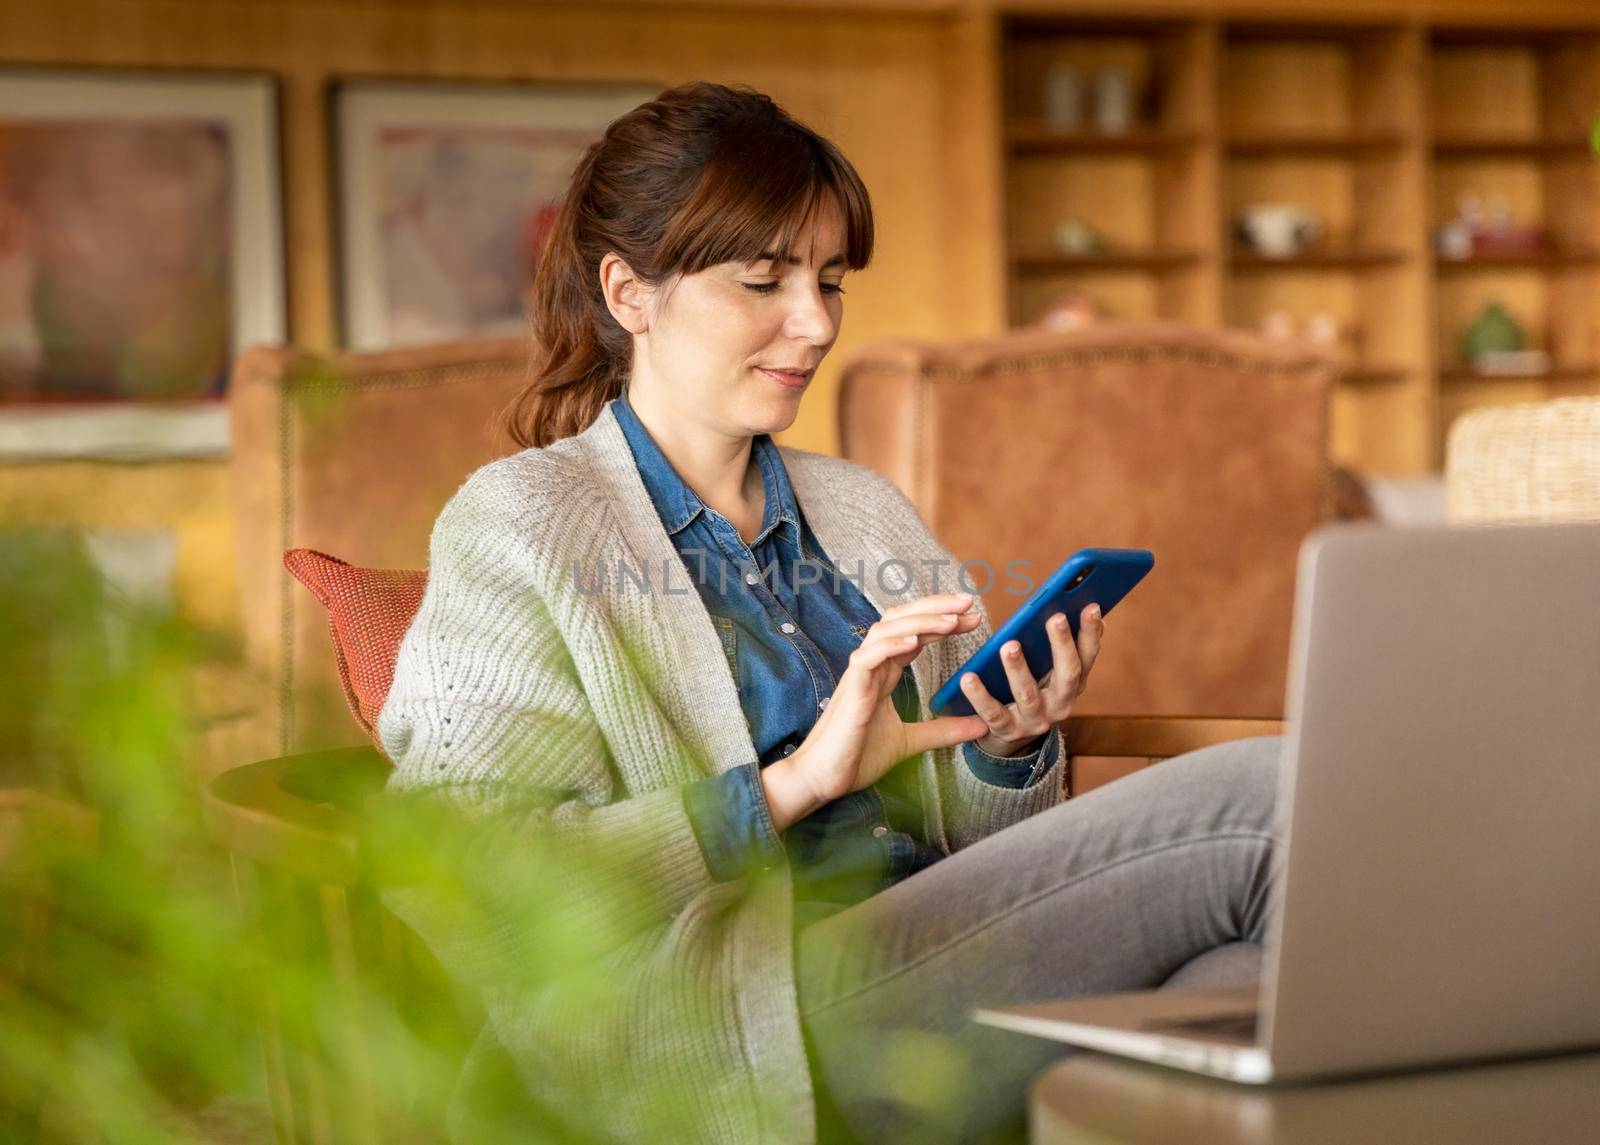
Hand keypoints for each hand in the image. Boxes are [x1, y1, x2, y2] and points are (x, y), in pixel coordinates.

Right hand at [761, 592, 988, 829]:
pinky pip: (867, 658)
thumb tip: (982, 726)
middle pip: (901, 620)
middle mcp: (872, 666)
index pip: (915, 634)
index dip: (943, 621)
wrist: (824, 779)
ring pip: (885, 631)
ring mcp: (859, 675)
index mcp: (883, 673)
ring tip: (952, 620)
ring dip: (920, 621)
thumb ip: (943, 730)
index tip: (972, 618)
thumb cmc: (857, 757)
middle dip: (935, 607)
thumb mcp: (911, 741)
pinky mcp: (850, 690)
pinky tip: (914, 641)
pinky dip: (889, 645)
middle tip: (968, 602)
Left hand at [961, 603, 1103, 757]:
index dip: (1091, 633)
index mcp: (1073, 685)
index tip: (1091, 606)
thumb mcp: (1053, 672)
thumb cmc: (1033, 691)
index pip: (1088, 657)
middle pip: (1068, 674)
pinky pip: (992, 712)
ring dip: (1019, 669)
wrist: (1011, 736)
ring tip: (1009, 645)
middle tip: (1055, 617)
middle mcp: (1060, 704)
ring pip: (1028, 694)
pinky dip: (979, 695)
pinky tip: (968, 677)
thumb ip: (1066, 645)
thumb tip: (1087, 608)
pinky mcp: (1007, 730)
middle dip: (1062, 645)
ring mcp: (1034, 720)